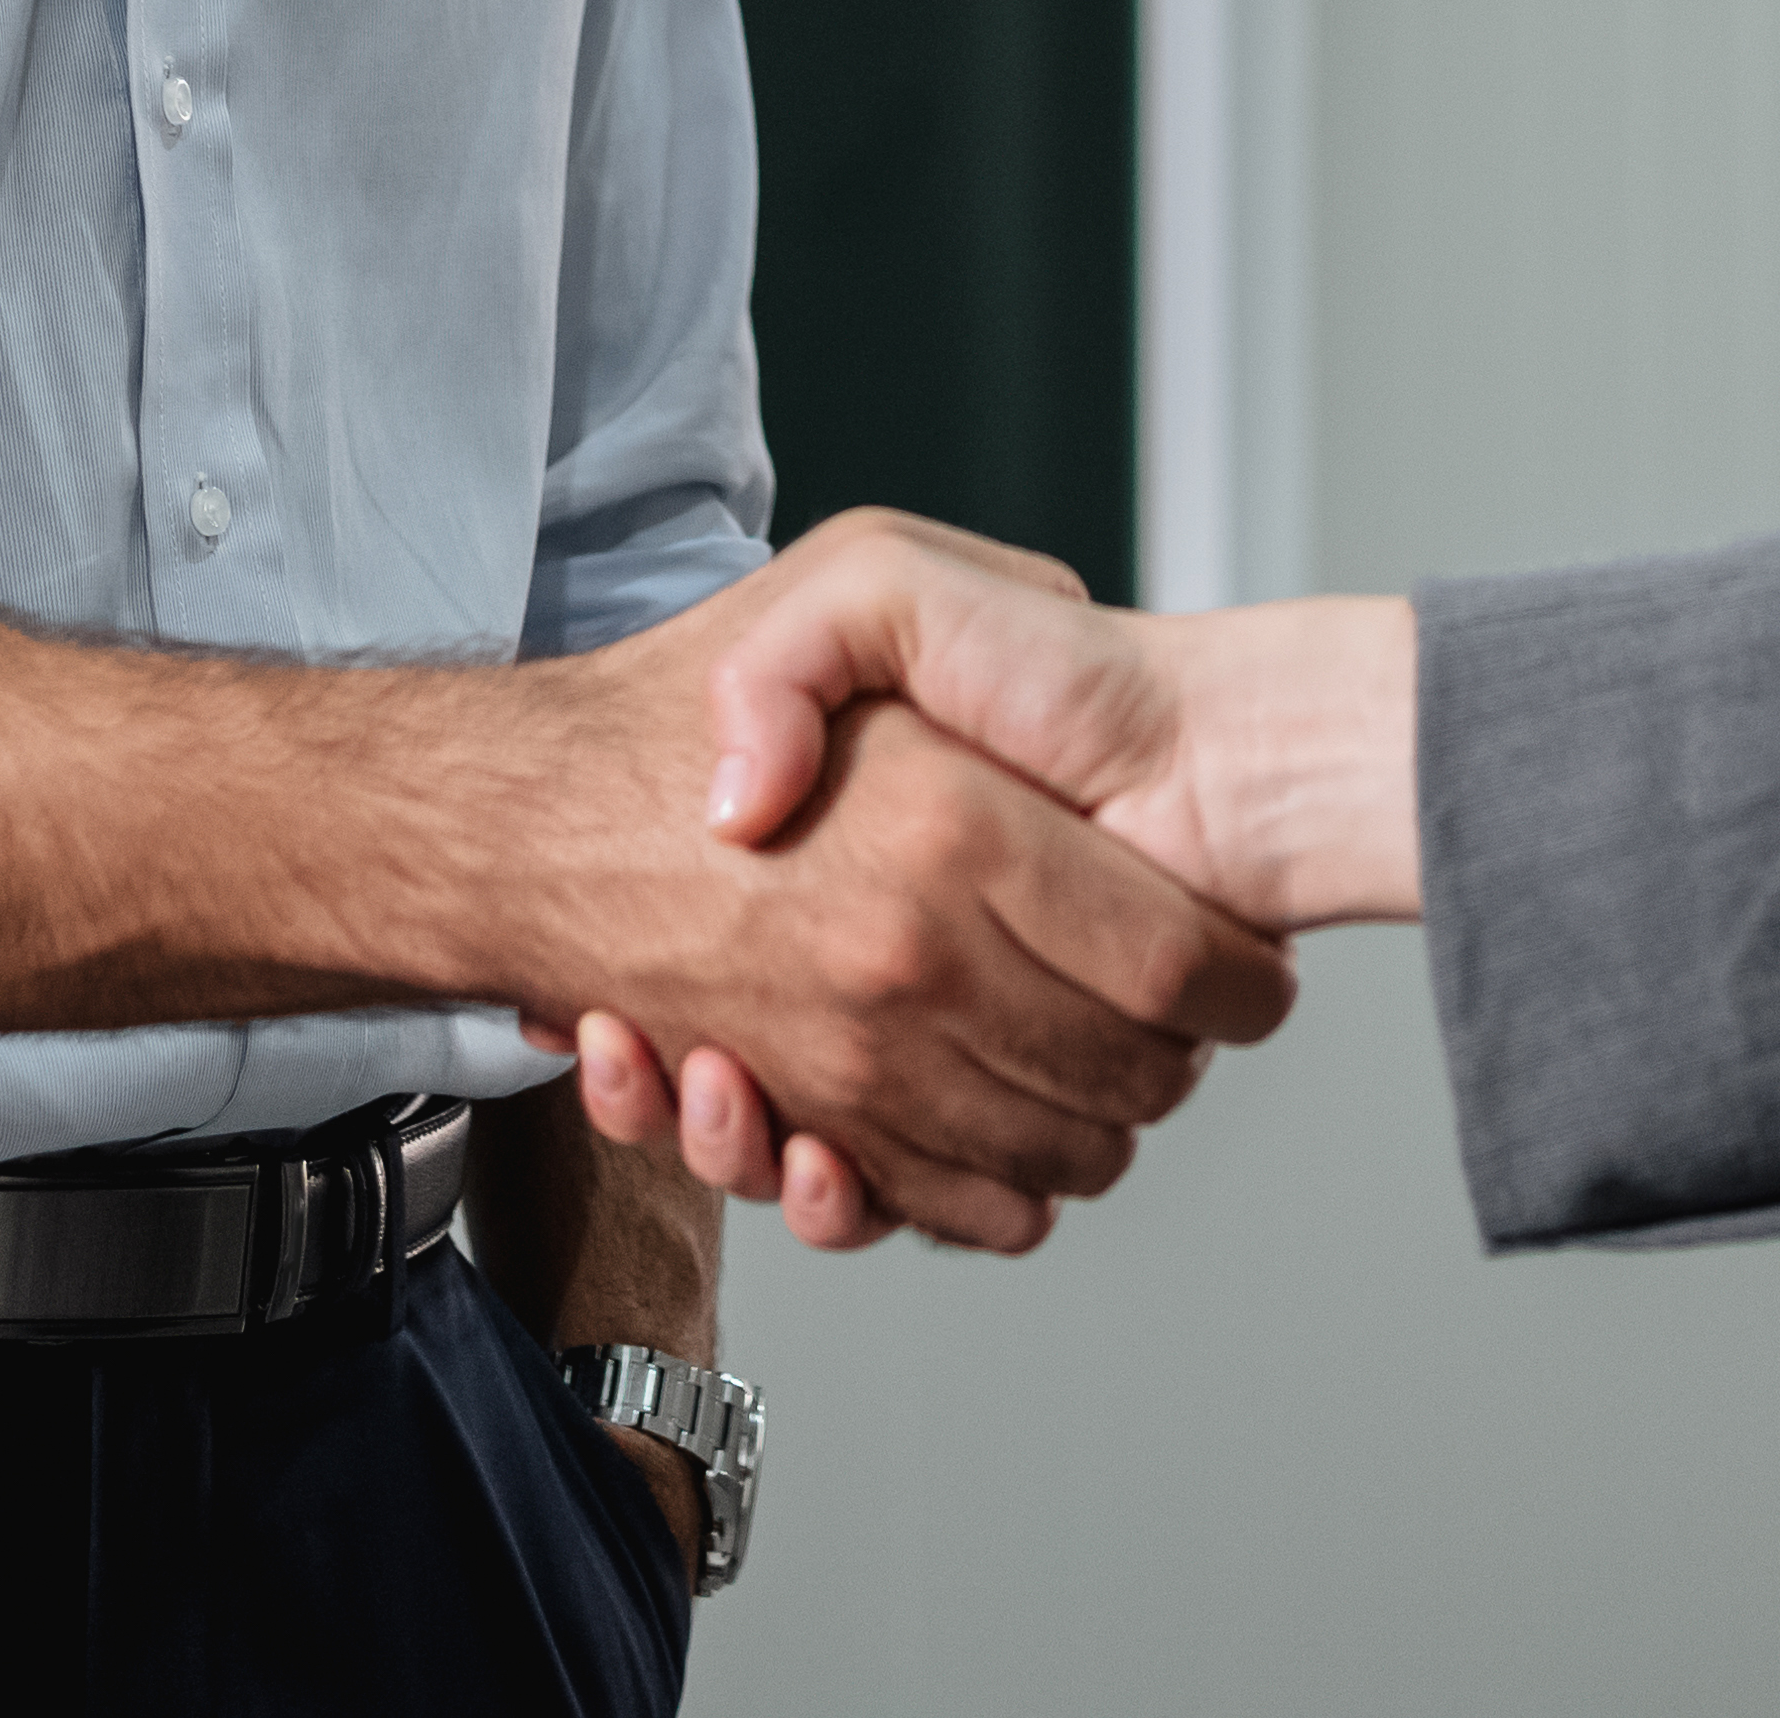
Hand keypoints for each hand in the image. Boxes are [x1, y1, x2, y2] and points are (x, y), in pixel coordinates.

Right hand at [541, 518, 1419, 1247]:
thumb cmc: (696, 681)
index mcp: (955, 828)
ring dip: (1089, 1132)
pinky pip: (944, 1209)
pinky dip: (975, 1198)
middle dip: (1176, 1057)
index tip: (1244, 960)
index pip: (1181, 962)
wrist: (535, 812)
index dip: (1237, 976)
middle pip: (1136, 1081)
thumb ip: (918, 615)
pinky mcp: (807, 1124)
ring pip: (1055, 1161)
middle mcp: (910, 963)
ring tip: (1074, 1056)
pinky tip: (973, 1120)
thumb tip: (969, 753)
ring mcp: (855, 1061)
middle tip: (1169, 1008)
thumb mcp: (851, 570)